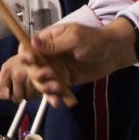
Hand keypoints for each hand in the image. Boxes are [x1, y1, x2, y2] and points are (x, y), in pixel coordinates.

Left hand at [0, 55, 40, 101]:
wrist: (38, 51)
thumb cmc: (21, 61)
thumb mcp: (8, 66)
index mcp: (7, 70)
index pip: (1, 93)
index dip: (5, 95)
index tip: (9, 92)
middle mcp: (17, 74)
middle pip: (16, 97)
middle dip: (19, 95)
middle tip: (22, 86)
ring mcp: (30, 77)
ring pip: (27, 97)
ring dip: (29, 93)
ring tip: (30, 83)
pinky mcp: (41, 79)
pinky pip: (37, 94)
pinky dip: (37, 92)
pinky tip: (37, 84)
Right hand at [20, 17, 138, 105]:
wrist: (113, 53)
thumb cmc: (95, 39)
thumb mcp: (74, 37)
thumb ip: (54, 43)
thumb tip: (33, 41)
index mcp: (48, 39)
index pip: (28, 47)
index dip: (25, 55)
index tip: (30, 61)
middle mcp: (48, 55)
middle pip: (31, 67)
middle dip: (37, 73)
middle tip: (49, 74)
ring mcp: (55, 69)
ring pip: (40, 81)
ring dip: (45, 87)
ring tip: (58, 87)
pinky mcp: (63, 80)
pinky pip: (52, 91)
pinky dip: (52, 97)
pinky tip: (57, 101)